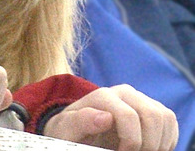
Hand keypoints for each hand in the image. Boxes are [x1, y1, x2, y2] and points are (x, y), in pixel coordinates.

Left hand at [43, 84, 177, 150]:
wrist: (77, 131)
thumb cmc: (70, 132)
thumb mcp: (66, 130)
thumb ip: (79, 122)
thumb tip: (105, 117)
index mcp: (103, 96)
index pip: (129, 116)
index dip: (131, 142)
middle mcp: (124, 92)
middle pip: (152, 116)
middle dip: (147, 143)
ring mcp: (139, 99)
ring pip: (165, 118)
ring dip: (159, 142)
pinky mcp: (151, 108)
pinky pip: (170, 122)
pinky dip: (165, 140)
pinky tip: (149, 149)